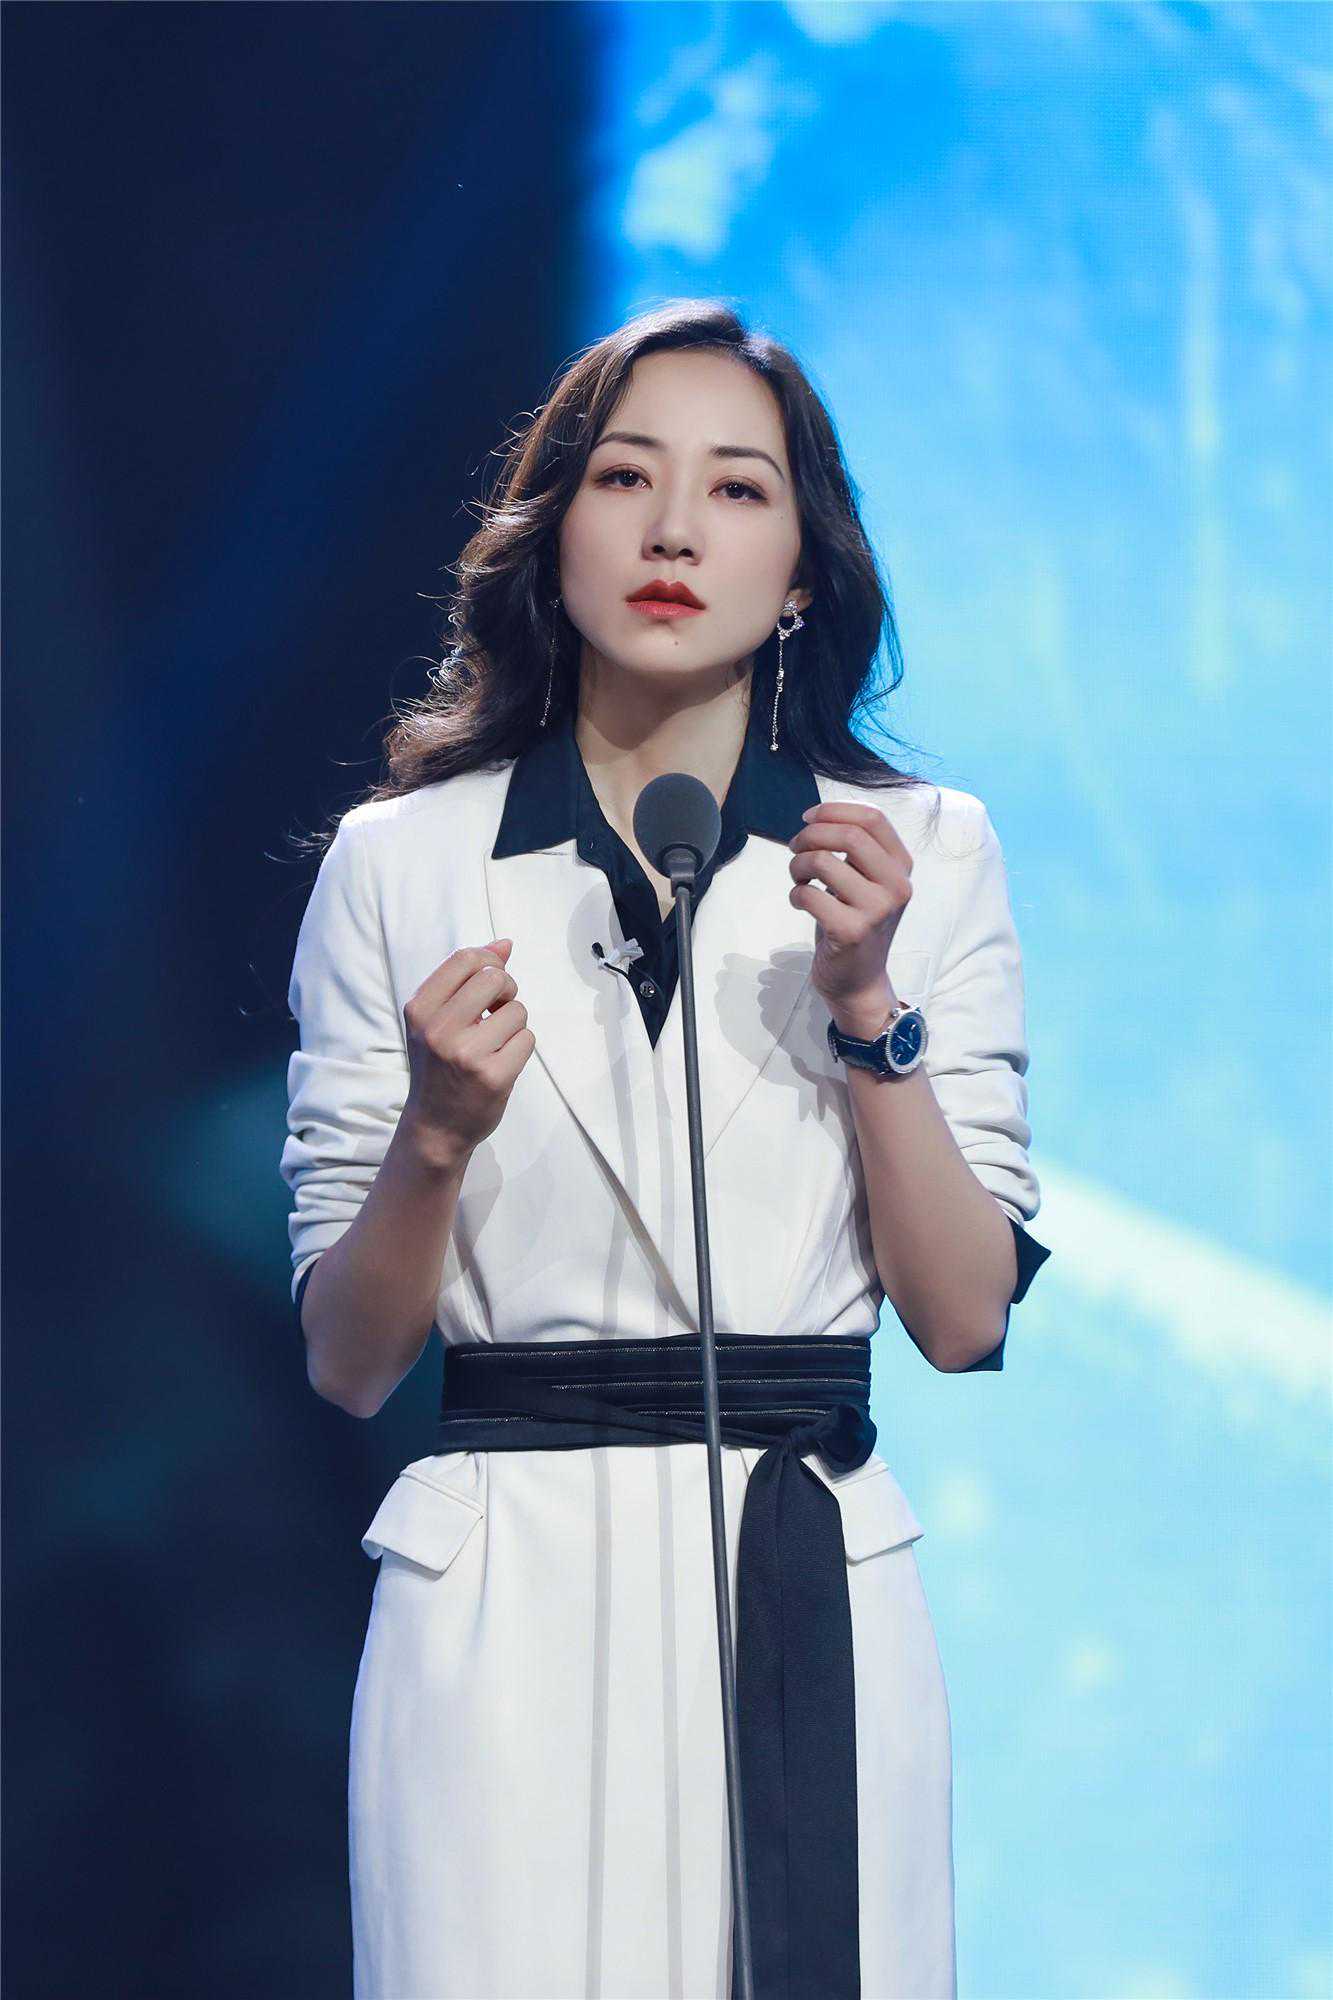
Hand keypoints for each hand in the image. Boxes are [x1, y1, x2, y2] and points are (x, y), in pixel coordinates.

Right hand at [400, 938, 535, 1160]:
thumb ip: (466, 979)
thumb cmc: (438, 1066)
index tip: (493, 978)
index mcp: (420, 1010)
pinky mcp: (494, 1076)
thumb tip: (505, 944)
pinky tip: (501, 1061)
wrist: (435, 1126)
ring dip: (514, 1023)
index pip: (465, 959)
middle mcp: (439, 1030)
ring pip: (517, 1011)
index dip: (490, 961)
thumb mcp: (436, 1019)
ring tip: (494, 1042)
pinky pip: (527, 1039)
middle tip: (499, 1008)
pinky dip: (520, 1047)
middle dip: (507, 989)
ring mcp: (466, 1054)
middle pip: (495, 979)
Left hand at [788, 802, 912, 1030]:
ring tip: (798, 878)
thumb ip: (855, 850)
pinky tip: (800, 902)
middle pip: (849, 835)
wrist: (859, 981)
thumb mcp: (866, 881)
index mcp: (901, 867)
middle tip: (795, 848)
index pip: (873, 818)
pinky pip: (810, 895)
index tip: (808, 818)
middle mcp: (896, 886)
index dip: (834, 811)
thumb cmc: (855, 922)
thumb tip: (819, 817)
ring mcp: (877, 910)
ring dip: (798, 865)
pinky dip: (796, 894)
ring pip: (823, 862)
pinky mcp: (852, 931)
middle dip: (811, 835)